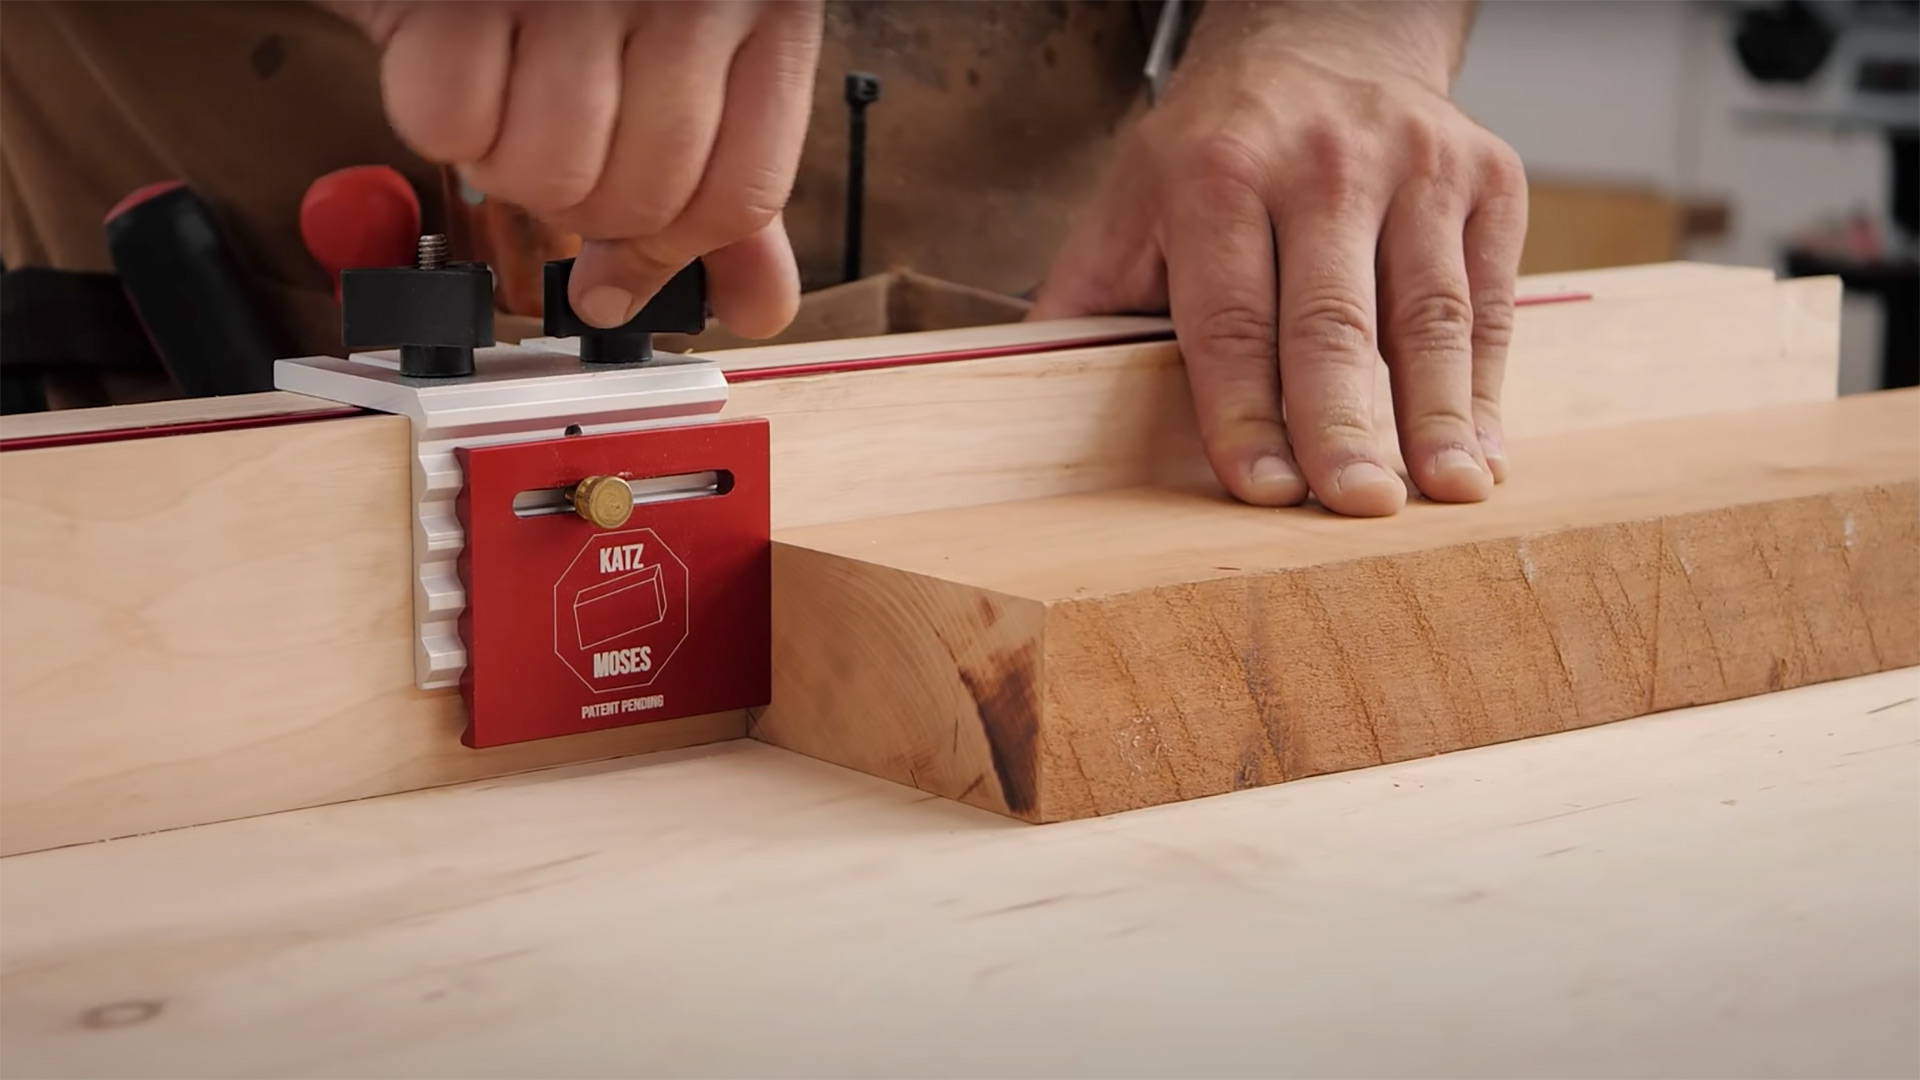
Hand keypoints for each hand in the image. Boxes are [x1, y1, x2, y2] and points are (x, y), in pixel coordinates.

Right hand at [328, 0, 822, 336]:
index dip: (673, 253)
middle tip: (556, 152)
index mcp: (766, 11)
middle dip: (581, 209)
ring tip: (510, 104)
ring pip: (550, 175)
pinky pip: (451, 120)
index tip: (619, 281)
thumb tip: (755, 311)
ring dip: (506, 167)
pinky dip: (441, 119)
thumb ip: (725, 181)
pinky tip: (463, 64)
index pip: (739, 196)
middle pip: (640, 200)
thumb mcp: (701, 60)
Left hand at [1032, 1, 1526, 515]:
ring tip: (1446, 494)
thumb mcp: (1127, 205)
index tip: (1262, 489)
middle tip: (1356, 506)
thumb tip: (1017, 410)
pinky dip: (1487, 382)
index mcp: (1216, 176)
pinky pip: (1490, 297)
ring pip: (1430, 311)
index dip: (1242, 410)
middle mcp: (1321, 163)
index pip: (1230, 318)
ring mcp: (1415, 165)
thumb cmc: (1213, 154)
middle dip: (1342, 422)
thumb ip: (1085, 302)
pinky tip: (1480, 449)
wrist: (1322, 44)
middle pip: (1332, 318)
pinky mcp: (1488, 176)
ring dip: (1438, 412)